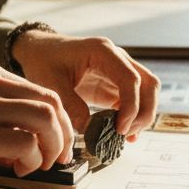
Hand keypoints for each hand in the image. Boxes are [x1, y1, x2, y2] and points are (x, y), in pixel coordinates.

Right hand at [0, 62, 74, 176]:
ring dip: (52, 146)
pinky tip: (17, 169)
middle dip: (63, 134)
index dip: (57, 121)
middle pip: (51, 102)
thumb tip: (18, 145)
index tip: (54, 143)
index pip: (41, 91)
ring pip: (45, 118)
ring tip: (40, 165)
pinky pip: (24, 143)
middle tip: (58, 158)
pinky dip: (30, 159)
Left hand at [9, 30, 159, 138]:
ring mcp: (119, 71)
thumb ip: (71, 106)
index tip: (120, 128)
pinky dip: (133, 117)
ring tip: (126, 136)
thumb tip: (91, 130)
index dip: (131, 105)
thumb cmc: (45, 61)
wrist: (40, 52)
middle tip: (125, 133)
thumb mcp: (51, 83)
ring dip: (142, 115)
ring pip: (146, 92)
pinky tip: (124, 134)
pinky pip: (133, 101)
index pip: (130, 78)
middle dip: (143, 112)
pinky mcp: (115, 84)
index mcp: (103, 51)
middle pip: (148, 84)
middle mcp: (117, 58)